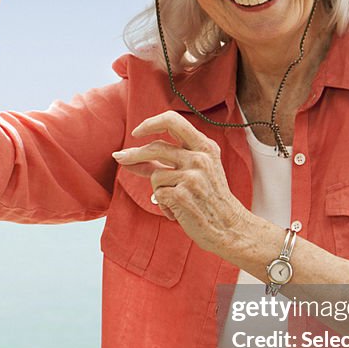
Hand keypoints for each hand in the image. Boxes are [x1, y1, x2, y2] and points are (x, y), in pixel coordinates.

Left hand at [111, 111, 247, 255]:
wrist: (228, 227)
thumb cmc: (210, 199)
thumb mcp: (196, 171)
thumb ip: (165, 161)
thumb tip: (128, 157)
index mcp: (205, 147)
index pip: (172, 120)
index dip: (150, 123)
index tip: (137, 132)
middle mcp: (200, 158)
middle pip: (156, 146)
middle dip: (134, 154)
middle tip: (120, 158)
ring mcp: (192, 176)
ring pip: (155, 175)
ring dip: (158, 190)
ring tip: (174, 200)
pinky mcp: (182, 195)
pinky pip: (158, 195)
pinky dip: (162, 205)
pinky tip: (176, 211)